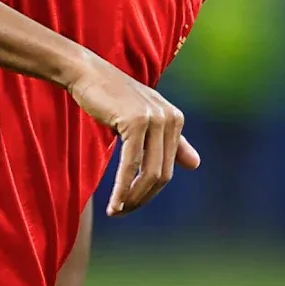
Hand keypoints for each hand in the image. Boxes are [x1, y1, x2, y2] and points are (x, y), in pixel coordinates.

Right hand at [66, 53, 199, 215]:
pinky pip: (130, 164)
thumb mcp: (144, 120)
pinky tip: (113, 204)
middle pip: (161, 174)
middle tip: (122, 212)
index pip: (167, 168)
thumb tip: (196, 164)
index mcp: (175, 119)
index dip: (149, 191)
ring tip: (117, 211)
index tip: (130, 203)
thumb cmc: (112, 97)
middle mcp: (170, 118)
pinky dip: (122, 188)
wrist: (87, 73)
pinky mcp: (136, 121)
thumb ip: (171, 142)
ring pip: (149, 173)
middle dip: (142, 198)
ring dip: (132, 198)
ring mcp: (155, 119)